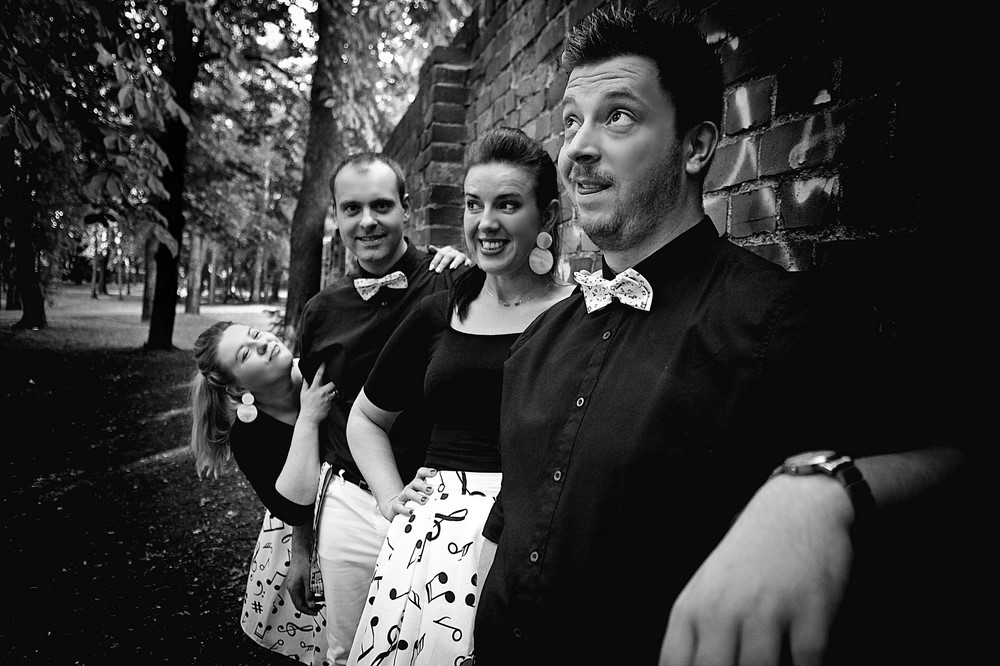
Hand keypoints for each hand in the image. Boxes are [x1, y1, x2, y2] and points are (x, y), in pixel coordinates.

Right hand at [287, 543, 321, 615]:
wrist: (301, 550)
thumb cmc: (304, 563)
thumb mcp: (308, 580)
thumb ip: (309, 594)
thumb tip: (311, 605)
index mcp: (293, 589)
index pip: (299, 605)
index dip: (308, 610)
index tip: (316, 612)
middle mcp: (292, 587)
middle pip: (300, 601)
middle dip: (310, 606)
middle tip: (320, 606)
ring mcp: (294, 583)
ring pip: (302, 596)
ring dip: (311, 599)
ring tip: (321, 599)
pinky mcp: (297, 579)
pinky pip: (303, 590)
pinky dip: (310, 593)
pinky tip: (317, 591)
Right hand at [299, 361, 335, 423]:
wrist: (310, 419)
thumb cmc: (306, 407)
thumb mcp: (303, 394)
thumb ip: (305, 384)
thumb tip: (306, 376)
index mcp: (314, 388)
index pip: (319, 375)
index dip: (322, 367)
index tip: (325, 362)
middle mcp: (322, 392)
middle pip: (333, 382)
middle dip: (336, 378)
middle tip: (338, 375)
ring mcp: (328, 398)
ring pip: (336, 390)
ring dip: (335, 389)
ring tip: (335, 389)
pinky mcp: (332, 404)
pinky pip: (335, 398)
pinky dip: (334, 397)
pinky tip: (330, 399)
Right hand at [376, 467, 437, 520]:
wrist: (397, 508)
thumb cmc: (413, 501)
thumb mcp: (423, 495)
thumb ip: (433, 494)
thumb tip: (446, 496)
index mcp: (417, 484)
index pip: (421, 474)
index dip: (427, 472)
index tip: (434, 473)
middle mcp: (410, 488)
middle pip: (416, 483)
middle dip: (424, 485)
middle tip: (431, 490)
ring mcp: (403, 496)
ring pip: (408, 493)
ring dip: (417, 496)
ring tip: (424, 501)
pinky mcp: (396, 505)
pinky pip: (400, 506)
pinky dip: (405, 509)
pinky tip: (411, 512)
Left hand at [428, 244, 471, 272]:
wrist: (460, 263)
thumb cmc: (448, 260)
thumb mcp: (442, 256)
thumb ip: (436, 252)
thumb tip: (429, 247)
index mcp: (448, 250)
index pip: (440, 253)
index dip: (435, 261)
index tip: (431, 269)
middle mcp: (455, 252)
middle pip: (448, 256)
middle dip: (443, 264)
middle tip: (437, 271)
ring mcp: (462, 257)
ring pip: (459, 258)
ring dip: (455, 262)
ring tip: (451, 268)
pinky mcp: (468, 262)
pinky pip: (468, 262)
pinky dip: (467, 263)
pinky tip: (466, 266)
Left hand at [659, 475, 854, 665]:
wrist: (796, 507)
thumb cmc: (748, 558)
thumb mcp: (705, 590)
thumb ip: (693, 639)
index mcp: (692, 609)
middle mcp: (723, 611)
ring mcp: (767, 611)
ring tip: (774, 664)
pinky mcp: (810, 613)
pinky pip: (807, 665)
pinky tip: (801, 664)